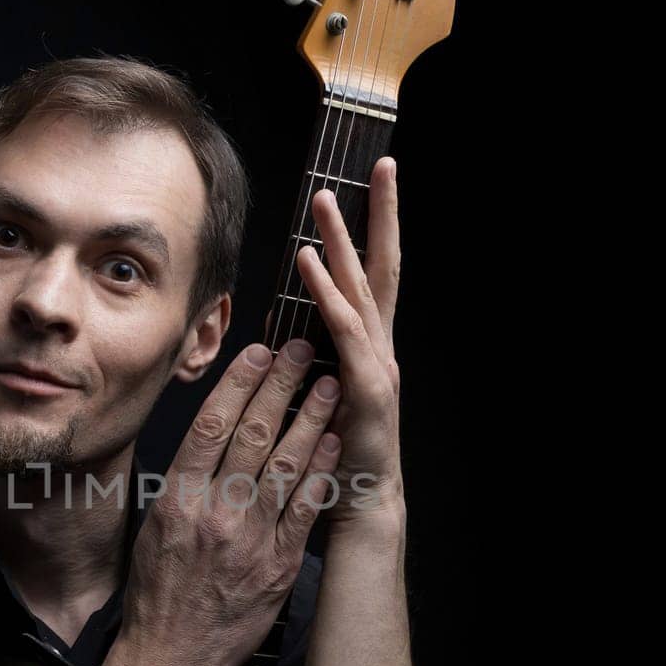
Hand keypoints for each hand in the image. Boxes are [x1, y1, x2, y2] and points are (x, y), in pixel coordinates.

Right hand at [118, 337, 342, 665]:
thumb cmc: (158, 595)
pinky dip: (321, 472)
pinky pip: (304, 509)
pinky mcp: (277, 565)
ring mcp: (250, 538)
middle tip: (300, 349)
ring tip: (328, 384)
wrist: (170, 659)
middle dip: (280, 385)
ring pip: (286, 464)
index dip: (238, 384)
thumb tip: (206, 440)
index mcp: (178, 500)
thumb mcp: (153, 530)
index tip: (257, 352)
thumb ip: (182, 485)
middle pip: (252, 434)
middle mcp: (215, 512)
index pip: (210, 426)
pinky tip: (334, 443)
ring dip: (311, 419)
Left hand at [294, 157, 403, 526]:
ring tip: (326, 202)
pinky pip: (344, 329)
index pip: (375, 274)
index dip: (377, 229)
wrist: (360, 501)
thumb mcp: (320, 393)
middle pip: (382, 267)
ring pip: (361, 289)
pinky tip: (310, 263)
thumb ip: (309, 359)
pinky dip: (327, 293)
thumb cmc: (335, 450)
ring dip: (344, 242)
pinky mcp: (368, 387)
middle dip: (382, 214)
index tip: (373, 184)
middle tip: (380, 165)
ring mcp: (379, 363)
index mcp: (370, 345)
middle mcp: (381, 346)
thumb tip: (283, 333)